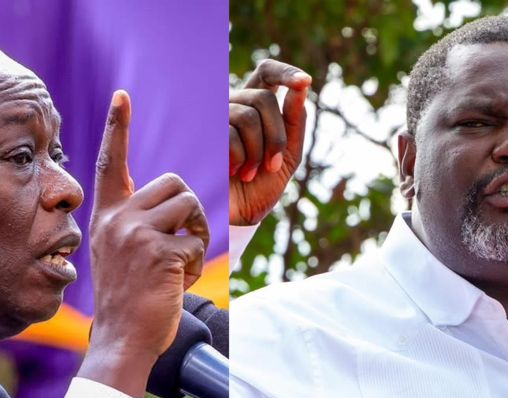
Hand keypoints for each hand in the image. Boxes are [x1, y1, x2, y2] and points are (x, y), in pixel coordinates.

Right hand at [82, 91, 209, 396]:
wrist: (121, 340)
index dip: (118, 128)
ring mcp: (135, 234)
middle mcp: (117, 220)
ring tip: (181, 265)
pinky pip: (196, 242)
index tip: (122, 96)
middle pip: (173, 183)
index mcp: (107, 217)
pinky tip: (178, 283)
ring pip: (189, 206)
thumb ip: (136, 225)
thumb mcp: (121, 254)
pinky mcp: (158, 252)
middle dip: (189, 211)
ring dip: (197, 236)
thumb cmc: (129, 301)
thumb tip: (173, 205)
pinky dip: (196, 264)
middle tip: (184, 243)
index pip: (111, 164)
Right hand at [230, 59, 309, 225]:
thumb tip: (302, 88)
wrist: (234, 216)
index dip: (284, 72)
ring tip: (250, 173)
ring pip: (248, 116)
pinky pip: (230, 134)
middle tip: (272, 166)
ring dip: (258, 152)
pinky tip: (234, 173)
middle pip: (264, 99)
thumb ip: (295, 123)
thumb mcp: (287, 157)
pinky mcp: (202, 135)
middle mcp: (233, 106)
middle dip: (277, 136)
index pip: (266, 73)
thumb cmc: (259, 187)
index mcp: (255, 107)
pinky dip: (240, 159)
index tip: (304, 82)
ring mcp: (215, 118)